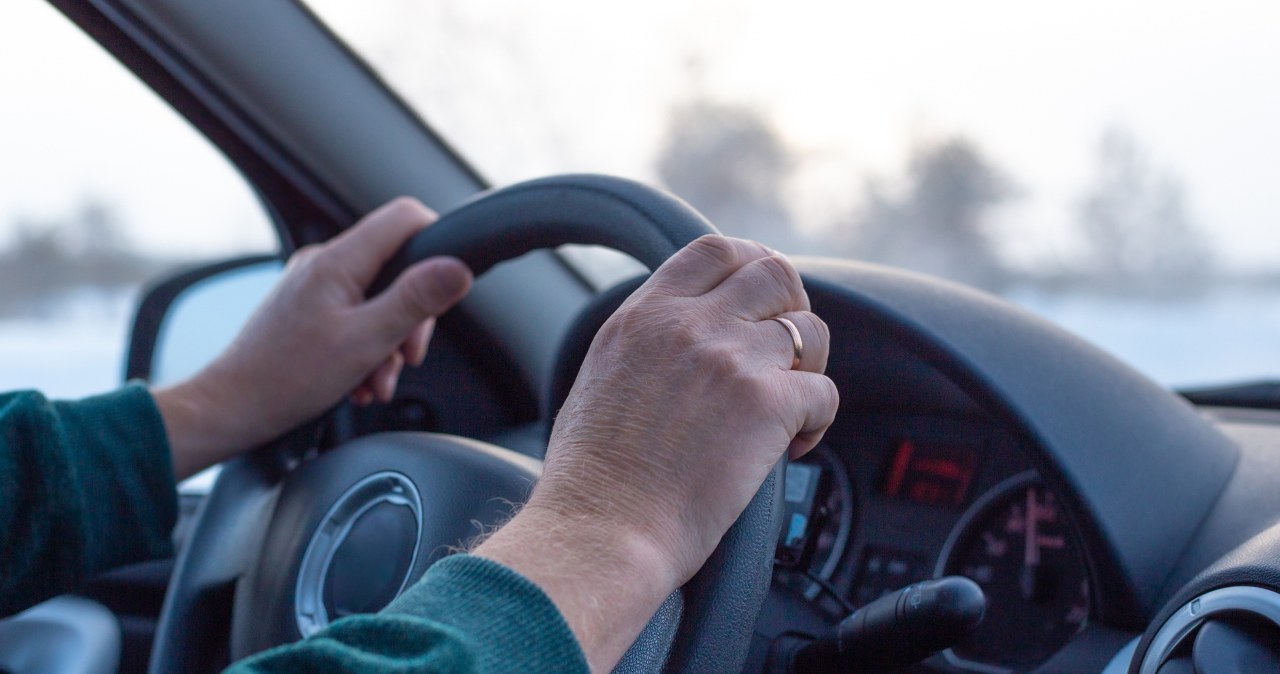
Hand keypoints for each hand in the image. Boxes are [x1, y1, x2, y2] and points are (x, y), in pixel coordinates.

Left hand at [155, 197, 472, 479]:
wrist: (231, 408)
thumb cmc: (287, 379)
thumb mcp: (367, 341)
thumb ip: (415, 300)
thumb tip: (457, 268)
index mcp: (337, 260)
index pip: (405, 217)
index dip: (437, 243)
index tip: (445, 288)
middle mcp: (322, 262)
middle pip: (396, 265)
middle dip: (411, 316)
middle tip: (407, 356)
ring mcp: (312, 285)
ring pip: (377, 297)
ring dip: (388, 341)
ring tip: (376, 380)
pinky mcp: (306, 308)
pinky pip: (354, 315)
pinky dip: (366, 347)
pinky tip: (359, 379)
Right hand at [475, 235, 836, 671]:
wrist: (601, 529)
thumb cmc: (592, 479)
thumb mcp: (599, 379)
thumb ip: (643, 344)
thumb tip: (674, 342)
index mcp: (644, 315)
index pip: (716, 251)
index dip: (751, 266)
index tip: (762, 298)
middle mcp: (688, 325)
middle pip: (775, 273)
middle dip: (793, 306)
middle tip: (786, 350)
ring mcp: (731, 359)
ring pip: (811, 331)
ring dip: (810, 366)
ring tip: (790, 406)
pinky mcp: (767, 404)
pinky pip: (825, 392)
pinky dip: (818, 420)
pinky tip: (790, 446)